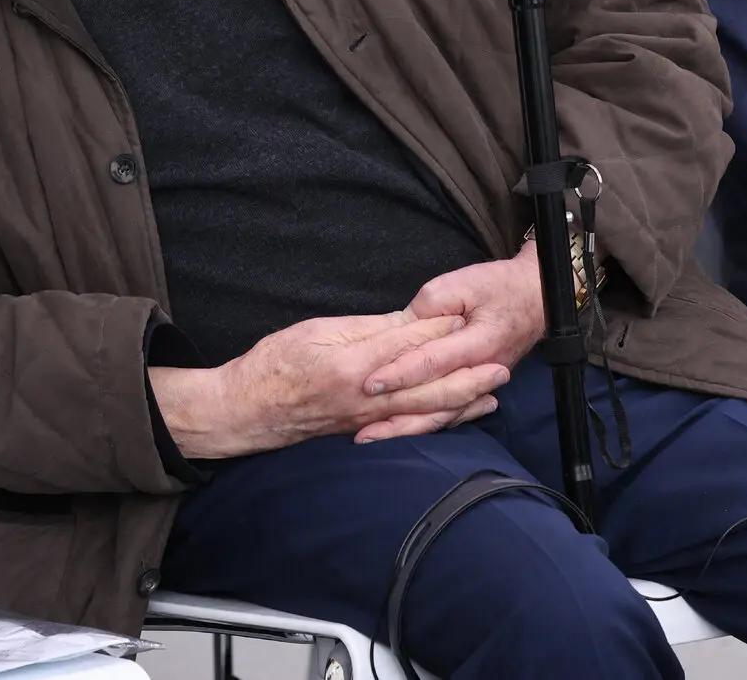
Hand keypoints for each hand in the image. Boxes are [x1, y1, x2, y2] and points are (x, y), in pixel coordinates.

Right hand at [152, 310, 510, 459]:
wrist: (245, 410)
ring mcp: (367, 420)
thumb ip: (363, 329)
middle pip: (428, 384)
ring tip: (494, 388)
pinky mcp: (363, 432)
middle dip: (467, 372)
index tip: (468, 315)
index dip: (440, 330)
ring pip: (426, 410)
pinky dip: (439, 420)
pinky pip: (411, 427)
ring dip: (464, 399)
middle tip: (501, 361)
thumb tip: (404, 323)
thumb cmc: (271, 365)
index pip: (407, 343)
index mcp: (354, 364)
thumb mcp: (313, 331)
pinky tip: (458, 414)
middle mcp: (367, 397)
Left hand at [355, 247, 542, 442]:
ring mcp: (483, 382)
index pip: (432, 362)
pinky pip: (451, 411)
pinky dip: (425, 422)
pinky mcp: (479, 386)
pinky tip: (399, 431)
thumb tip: (401, 329)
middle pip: (437, 398)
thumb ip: (428, 306)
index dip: (400, 373)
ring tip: (372, 437)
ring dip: (408, 426)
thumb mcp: (460, 283)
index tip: (369, 383)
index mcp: (479, 342)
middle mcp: (483, 370)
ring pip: (444, 412)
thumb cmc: (497, 286)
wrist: (536, 298)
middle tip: (361, 424)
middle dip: (397, 411)